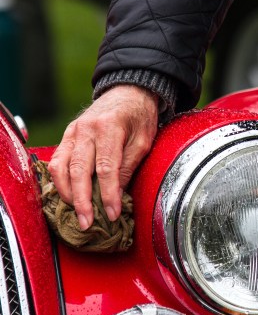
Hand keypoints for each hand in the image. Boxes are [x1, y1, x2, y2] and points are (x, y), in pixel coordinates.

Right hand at [48, 85, 158, 229]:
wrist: (128, 92)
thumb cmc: (139, 116)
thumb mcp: (144, 140)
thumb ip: (128, 166)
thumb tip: (116, 194)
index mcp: (109, 128)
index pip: (106, 169)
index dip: (108, 195)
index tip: (113, 214)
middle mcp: (87, 129)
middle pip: (79, 171)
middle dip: (82, 201)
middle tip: (88, 223)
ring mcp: (74, 131)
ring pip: (61, 167)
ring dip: (67, 193)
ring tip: (78, 212)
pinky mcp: (68, 134)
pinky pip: (57, 160)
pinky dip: (60, 180)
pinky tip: (68, 194)